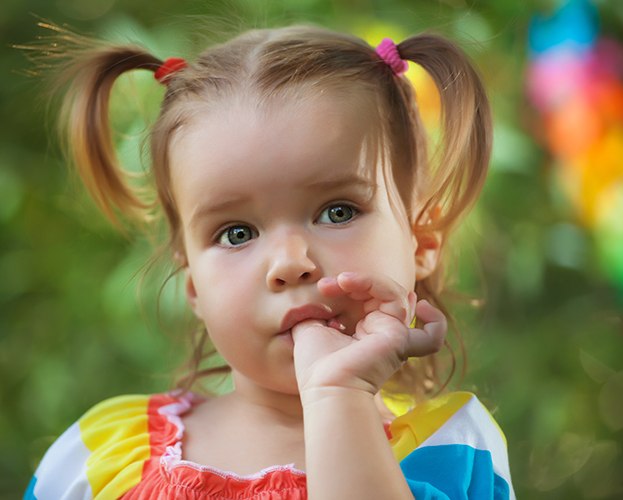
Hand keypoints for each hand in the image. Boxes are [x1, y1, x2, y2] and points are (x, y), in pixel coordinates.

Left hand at [292, 272, 446, 394]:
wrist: (325, 386)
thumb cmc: (316, 366)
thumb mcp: (310, 328)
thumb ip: (316, 312)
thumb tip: (317, 299)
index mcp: (364, 333)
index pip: (370, 299)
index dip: (351, 286)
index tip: (324, 287)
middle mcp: (383, 335)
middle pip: (384, 294)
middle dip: (358, 282)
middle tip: (328, 285)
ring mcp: (394, 337)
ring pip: (398, 296)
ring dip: (370, 282)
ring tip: (344, 281)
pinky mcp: (400, 340)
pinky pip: (432, 332)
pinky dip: (434, 318)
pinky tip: (418, 302)